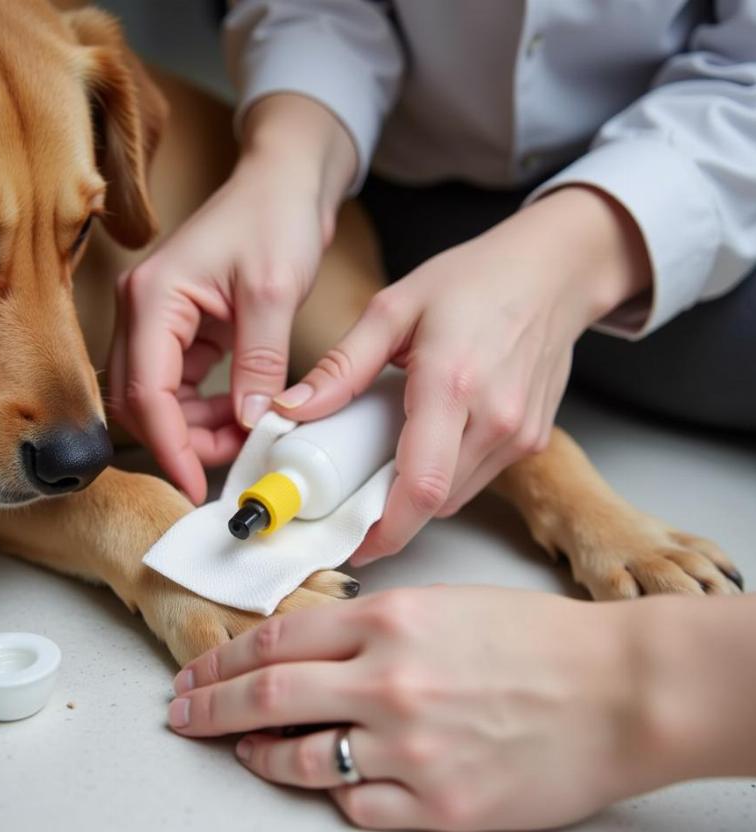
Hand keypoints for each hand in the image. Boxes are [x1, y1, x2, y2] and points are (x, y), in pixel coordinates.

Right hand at [109, 95, 354, 502]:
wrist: (286, 181)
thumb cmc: (276, 216)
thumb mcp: (274, 292)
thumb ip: (260, 363)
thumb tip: (252, 423)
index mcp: (154, 298)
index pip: (146, 391)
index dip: (171, 446)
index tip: (197, 485)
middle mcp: (145, 310)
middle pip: (142, 401)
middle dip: (184, 439)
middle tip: (234, 458)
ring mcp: (161, 320)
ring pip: (161, 398)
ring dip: (197, 427)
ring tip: (248, 435)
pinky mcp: (184, 328)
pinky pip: (183, 384)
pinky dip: (207, 408)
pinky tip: (242, 414)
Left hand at [168, 584, 659, 831]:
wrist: (613, 689)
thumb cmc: (535, 637)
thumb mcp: (442, 604)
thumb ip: (371, 626)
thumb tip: (311, 651)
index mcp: (388, 620)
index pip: (275, 640)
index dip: (223, 659)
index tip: (197, 672)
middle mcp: (387, 682)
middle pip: (265, 697)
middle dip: (208, 707)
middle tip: (180, 714)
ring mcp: (409, 747)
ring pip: (298, 760)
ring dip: (258, 755)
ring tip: (243, 751)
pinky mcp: (438, 802)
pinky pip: (355, 804)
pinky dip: (331, 791)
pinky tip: (328, 779)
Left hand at [272, 187, 650, 562]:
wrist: (553, 273)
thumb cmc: (475, 280)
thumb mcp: (393, 309)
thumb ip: (342, 366)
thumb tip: (293, 410)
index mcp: (452, 384)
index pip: (421, 486)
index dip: (385, 530)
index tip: (351, 543)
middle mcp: (495, 419)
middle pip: (435, 502)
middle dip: (390, 515)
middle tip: (352, 501)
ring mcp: (520, 435)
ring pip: (456, 496)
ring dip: (417, 496)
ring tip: (385, 467)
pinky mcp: (532, 440)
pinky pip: (478, 478)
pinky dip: (445, 476)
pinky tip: (427, 445)